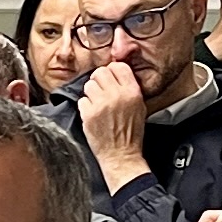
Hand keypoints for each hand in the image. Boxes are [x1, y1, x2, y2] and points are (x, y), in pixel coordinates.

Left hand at [75, 58, 151, 183]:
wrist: (121, 155)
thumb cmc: (130, 133)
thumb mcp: (139, 107)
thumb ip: (129, 88)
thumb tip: (115, 73)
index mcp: (132, 92)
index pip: (118, 66)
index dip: (112, 71)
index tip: (110, 78)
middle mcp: (117, 95)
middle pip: (100, 72)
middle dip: (99, 80)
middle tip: (100, 91)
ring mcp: (101, 104)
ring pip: (89, 85)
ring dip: (91, 93)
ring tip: (97, 104)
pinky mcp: (89, 114)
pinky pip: (82, 100)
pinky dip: (85, 106)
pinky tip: (93, 114)